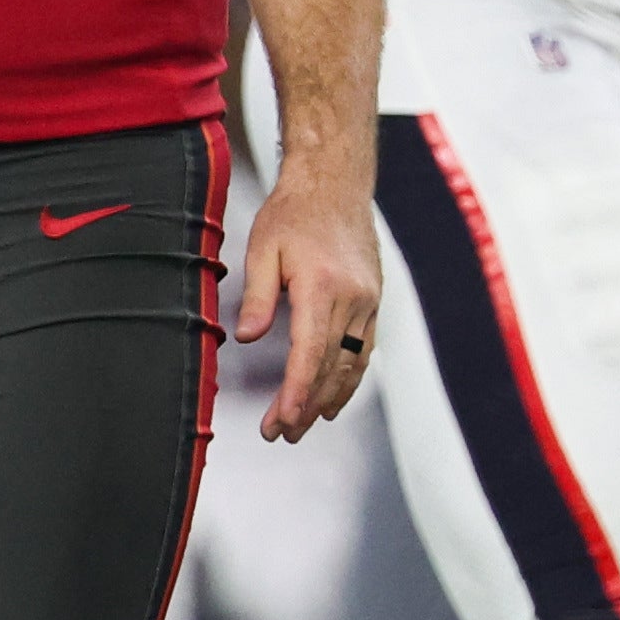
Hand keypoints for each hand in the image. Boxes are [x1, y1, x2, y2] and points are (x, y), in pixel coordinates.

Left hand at [231, 161, 385, 441]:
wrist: (335, 184)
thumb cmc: (293, 213)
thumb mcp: (263, 248)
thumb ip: (257, 296)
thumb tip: (247, 339)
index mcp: (322, 286)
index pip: (311, 353)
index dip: (296, 392)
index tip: (282, 421)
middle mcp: (352, 298)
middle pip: (331, 367)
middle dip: (306, 406)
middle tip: (280, 435)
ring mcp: (368, 301)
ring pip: (352, 364)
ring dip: (328, 399)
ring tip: (304, 427)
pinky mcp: (373, 301)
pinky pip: (364, 350)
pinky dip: (349, 379)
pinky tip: (334, 399)